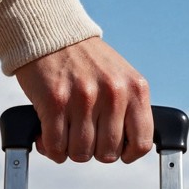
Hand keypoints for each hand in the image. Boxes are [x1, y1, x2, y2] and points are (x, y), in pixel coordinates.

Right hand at [14, 37, 151, 163]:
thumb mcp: (120, 77)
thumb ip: (129, 108)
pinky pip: (55, 146)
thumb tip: (127, 149)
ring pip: (80, 153)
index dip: (127, 154)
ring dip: (69, 149)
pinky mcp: (55, 101)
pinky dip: (50, 147)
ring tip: (64, 132)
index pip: (141, 143)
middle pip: (107, 154)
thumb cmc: (86, 61)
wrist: (52, 34)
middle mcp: (113, 93)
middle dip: (93, 150)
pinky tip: (46, 134)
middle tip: (83, 134)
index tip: (116, 151)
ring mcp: (84, 98)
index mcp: (135, 88)